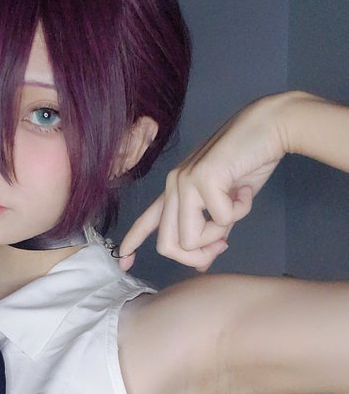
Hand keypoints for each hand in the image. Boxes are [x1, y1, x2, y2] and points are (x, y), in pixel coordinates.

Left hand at [118, 93, 290, 271]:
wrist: (269, 127)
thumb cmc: (249, 164)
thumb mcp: (226, 207)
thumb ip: (211, 234)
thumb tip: (201, 266)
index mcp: (175, 190)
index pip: (147, 222)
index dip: (133, 243)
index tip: (123, 264)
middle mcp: (173, 185)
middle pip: (168, 246)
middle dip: (197, 256)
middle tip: (222, 245)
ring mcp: (185, 181)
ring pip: (190, 239)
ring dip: (220, 233)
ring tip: (236, 205)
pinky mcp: (202, 178)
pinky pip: (219, 221)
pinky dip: (239, 211)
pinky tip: (245, 189)